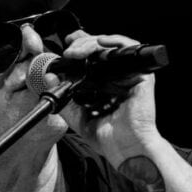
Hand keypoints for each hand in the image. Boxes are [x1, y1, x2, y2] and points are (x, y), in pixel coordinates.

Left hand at [46, 30, 162, 167]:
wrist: (125, 149)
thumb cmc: (108, 137)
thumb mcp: (77, 116)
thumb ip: (64, 97)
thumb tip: (50, 78)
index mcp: (106, 84)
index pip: (93, 57)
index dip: (81, 46)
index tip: (67, 47)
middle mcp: (118, 77)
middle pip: (101, 48)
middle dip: (82, 44)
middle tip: (69, 51)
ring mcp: (130, 75)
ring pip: (112, 45)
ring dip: (93, 42)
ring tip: (78, 51)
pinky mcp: (141, 76)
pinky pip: (130, 50)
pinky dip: (116, 42)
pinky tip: (101, 43)